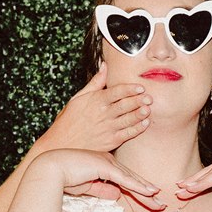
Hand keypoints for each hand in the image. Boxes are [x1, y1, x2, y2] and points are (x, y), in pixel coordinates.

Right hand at [32, 64, 149, 154]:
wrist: (61, 145)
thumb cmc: (69, 120)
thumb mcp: (78, 98)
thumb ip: (95, 82)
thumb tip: (104, 66)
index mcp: (96, 100)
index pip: (117, 91)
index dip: (131, 89)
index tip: (140, 87)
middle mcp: (103, 114)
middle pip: (126, 104)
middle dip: (139, 100)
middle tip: (149, 97)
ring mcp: (108, 128)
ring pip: (129, 118)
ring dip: (140, 113)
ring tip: (148, 109)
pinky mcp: (110, 142)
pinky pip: (128, 134)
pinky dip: (137, 128)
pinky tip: (144, 123)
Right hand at [42, 148, 166, 211]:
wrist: (50, 169)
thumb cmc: (64, 177)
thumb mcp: (87, 187)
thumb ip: (102, 190)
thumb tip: (117, 196)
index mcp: (103, 166)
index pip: (125, 180)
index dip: (138, 191)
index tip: (150, 200)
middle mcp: (108, 161)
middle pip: (132, 180)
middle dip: (146, 193)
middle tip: (161, 204)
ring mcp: (107, 162)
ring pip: (131, 180)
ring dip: (146, 192)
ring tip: (159, 202)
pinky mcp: (104, 166)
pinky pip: (124, 178)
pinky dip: (138, 186)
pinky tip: (150, 192)